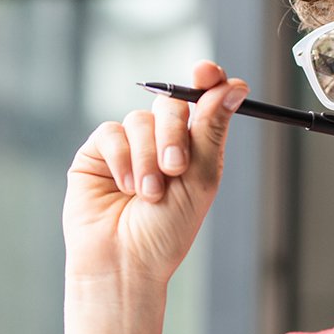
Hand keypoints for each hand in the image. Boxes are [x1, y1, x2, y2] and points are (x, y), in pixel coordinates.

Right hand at [63, 60, 247, 286]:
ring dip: (148, 158)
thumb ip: (212, 129)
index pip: (203, 100)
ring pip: (141, 119)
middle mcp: (164, 142)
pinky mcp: (99, 152)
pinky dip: (122, 160)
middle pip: (172, 104)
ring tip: (148, 194)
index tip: (208, 72)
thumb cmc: (166, 232)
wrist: (125, 261)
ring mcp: (130, 145)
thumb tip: (234, 86)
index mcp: (196, 148)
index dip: (207, 81)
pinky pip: (111, 133)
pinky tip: (124, 188)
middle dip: (174, 133)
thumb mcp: (200, 179)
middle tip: (176, 168)